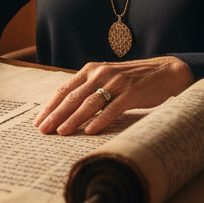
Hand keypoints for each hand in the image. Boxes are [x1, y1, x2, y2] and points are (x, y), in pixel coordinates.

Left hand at [33, 56, 193, 135]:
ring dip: (73, 119)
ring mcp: (116, 83)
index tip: (38, 121)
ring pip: (89, 103)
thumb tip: (66, 110)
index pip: (65, 89)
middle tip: (43, 130)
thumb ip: (90, 89)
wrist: (165, 72)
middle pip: (73, 97)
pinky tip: (90, 131)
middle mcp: (100, 73)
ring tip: (61, 132)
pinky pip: (112, 108)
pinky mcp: (132, 93)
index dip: (50, 106)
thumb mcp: (107, 79)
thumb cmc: (133, 79)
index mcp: (91, 70)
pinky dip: (100, 120)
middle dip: (55, 115)